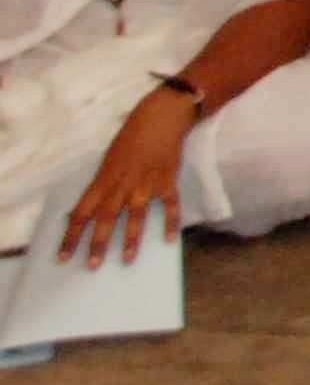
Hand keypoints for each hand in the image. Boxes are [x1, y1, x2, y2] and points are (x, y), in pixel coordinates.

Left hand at [60, 87, 194, 265]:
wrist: (161, 118)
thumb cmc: (131, 137)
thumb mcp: (109, 160)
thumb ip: (103, 185)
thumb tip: (92, 209)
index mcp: (104, 179)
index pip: (81, 213)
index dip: (71, 236)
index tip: (63, 257)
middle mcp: (122, 185)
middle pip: (106, 219)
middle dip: (98, 244)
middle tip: (92, 266)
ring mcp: (146, 184)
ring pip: (135, 216)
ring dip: (131, 239)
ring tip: (126, 259)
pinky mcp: (167, 181)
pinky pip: (169, 206)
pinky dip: (170, 223)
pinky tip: (169, 240)